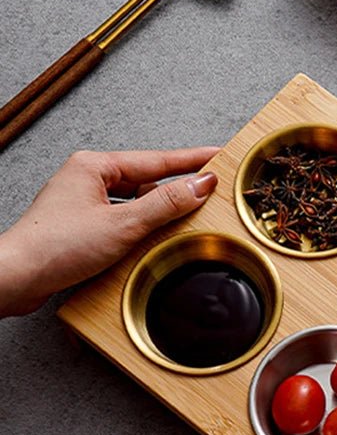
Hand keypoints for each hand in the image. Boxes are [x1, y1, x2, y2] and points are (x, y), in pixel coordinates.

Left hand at [0, 147, 219, 316]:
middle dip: (177, 187)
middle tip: (210, 189)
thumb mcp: (124, 224)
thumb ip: (166, 204)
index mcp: (94, 166)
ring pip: (135, 200)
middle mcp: (87, 179)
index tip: (218, 155)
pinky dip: (143, 225)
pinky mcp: (82, 225)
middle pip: (146, 179)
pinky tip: (156, 235)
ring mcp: (83, 202)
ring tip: (187, 215)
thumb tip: (200, 186)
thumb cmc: (54, 248)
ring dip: (159, 210)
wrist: (15, 279)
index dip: (192, 160)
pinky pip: (123, 217)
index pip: (156, 159)